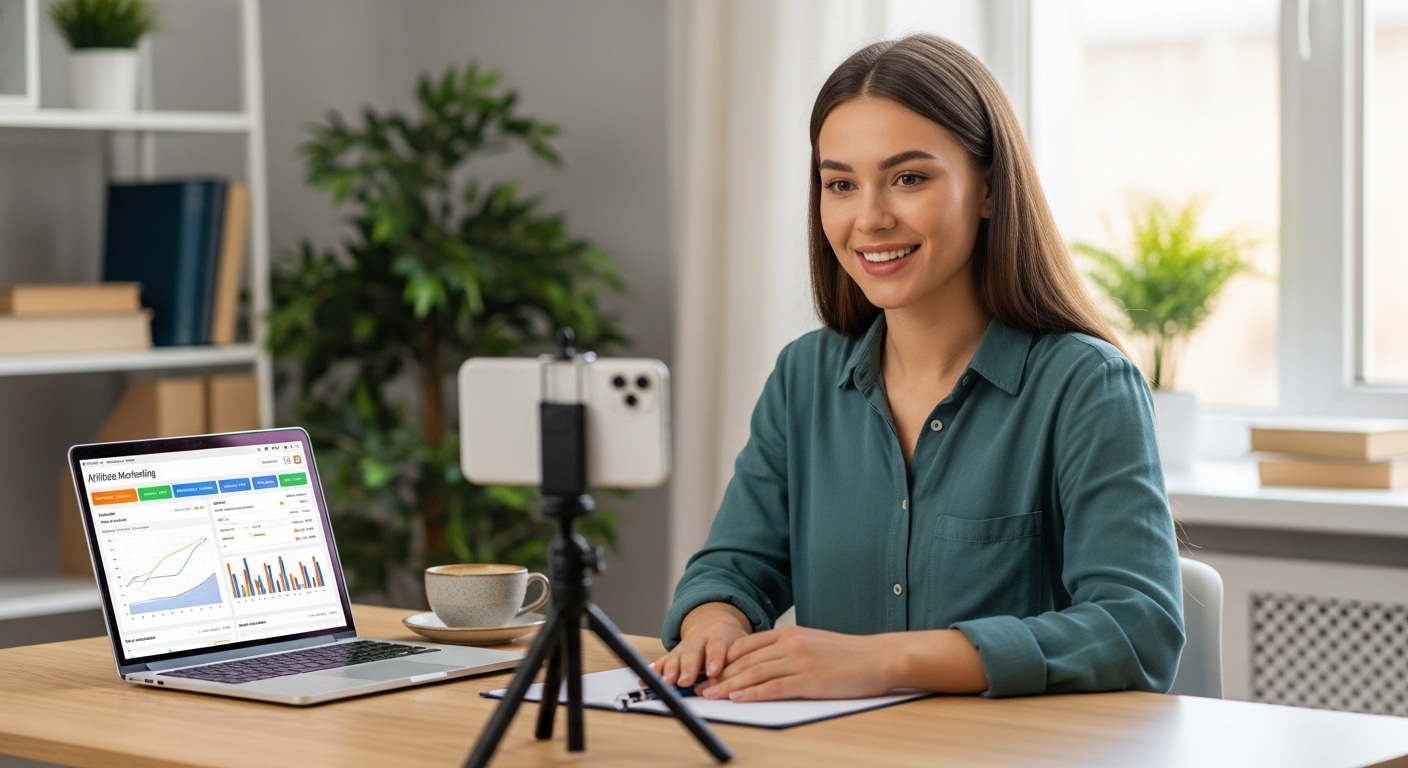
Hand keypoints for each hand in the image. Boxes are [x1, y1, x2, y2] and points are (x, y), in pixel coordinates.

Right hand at [649, 602, 750, 690]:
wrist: (716, 625)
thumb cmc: (732, 643)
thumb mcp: (742, 647)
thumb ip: (740, 661)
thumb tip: (742, 681)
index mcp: (719, 635)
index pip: (717, 646)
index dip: (715, 659)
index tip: (714, 672)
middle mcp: (699, 639)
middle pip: (692, 653)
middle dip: (688, 668)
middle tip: (685, 682)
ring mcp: (684, 646)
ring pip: (676, 656)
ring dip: (671, 670)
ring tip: (668, 682)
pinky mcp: (674, 653)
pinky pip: (662, 661)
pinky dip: (655, 670)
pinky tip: (646, 678)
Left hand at [699, 625, 899, 701]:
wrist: (879, 657)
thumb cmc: (848, 655)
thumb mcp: (812, 644)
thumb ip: (788, 650)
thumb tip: (762, 665)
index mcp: (789, 634)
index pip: (745, 646)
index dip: (721, 659)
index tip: (704, 671)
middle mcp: (790, 644)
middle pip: (745, 661)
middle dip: (717, 675)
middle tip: (698, 687)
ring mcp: (799, 661)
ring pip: (754, 674)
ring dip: (727, 686)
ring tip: (709, 695)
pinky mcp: (810, 680)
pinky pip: (774, 688)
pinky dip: (752, 693)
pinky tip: (737, 699)